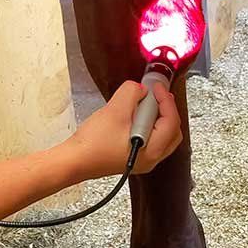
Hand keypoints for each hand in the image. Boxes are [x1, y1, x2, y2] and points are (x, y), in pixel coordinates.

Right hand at [66, 81, 181, 180]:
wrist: (75, 160)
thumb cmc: (92, 145)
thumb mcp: (114, 110)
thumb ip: (132, 93)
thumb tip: (140, 89)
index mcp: (152, 150)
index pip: (171, 120)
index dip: (165, 99)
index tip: (157, 87)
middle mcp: (151, 158)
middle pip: (172, 130)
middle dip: (166, 109)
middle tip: (156, 95)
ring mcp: (142, 160)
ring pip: (162, 135)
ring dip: (156, 117)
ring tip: (143, 103)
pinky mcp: (132, 158)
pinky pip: (150, 139)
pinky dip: (147, 125)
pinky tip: (132, 116)